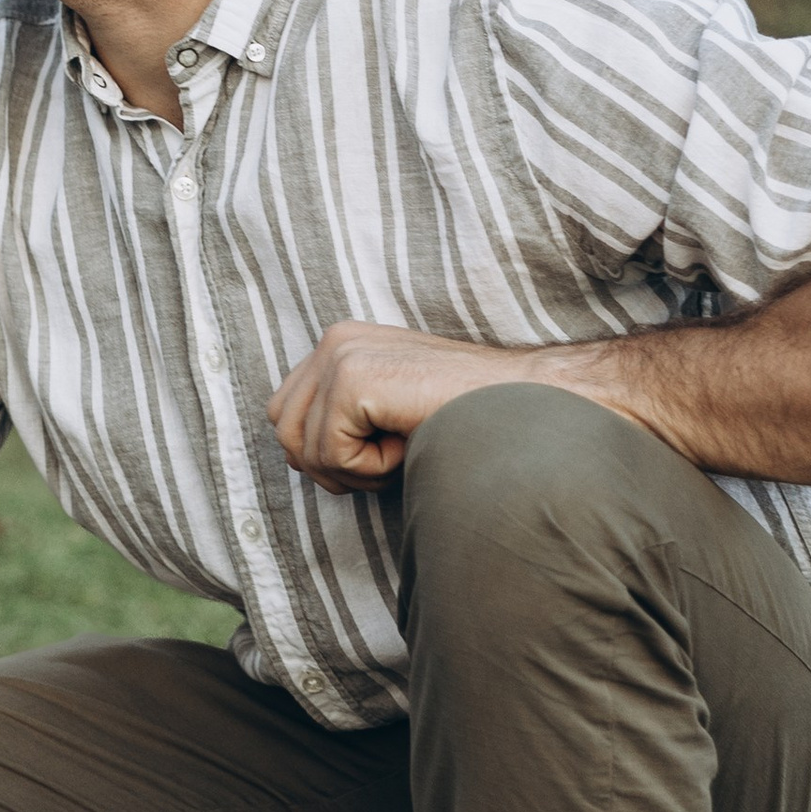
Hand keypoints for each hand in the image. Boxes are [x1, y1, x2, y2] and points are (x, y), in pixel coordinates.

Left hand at [267, 320, 547, 491]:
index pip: (285, 415)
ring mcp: (341, 354)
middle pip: (284, 433)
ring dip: (356, 471)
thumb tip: (294, 457)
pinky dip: (373, 468)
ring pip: (304, 449)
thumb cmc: (463, 417)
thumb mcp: (389, 414)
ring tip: (403, 450)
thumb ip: (342, 420)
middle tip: (390, 460)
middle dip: (331, 466)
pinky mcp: (353, 378)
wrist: (526, 403)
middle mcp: (334, 340)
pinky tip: (411, 441)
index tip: (379, 452)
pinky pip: (332, 454)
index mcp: (340, 344)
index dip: (323, 453)